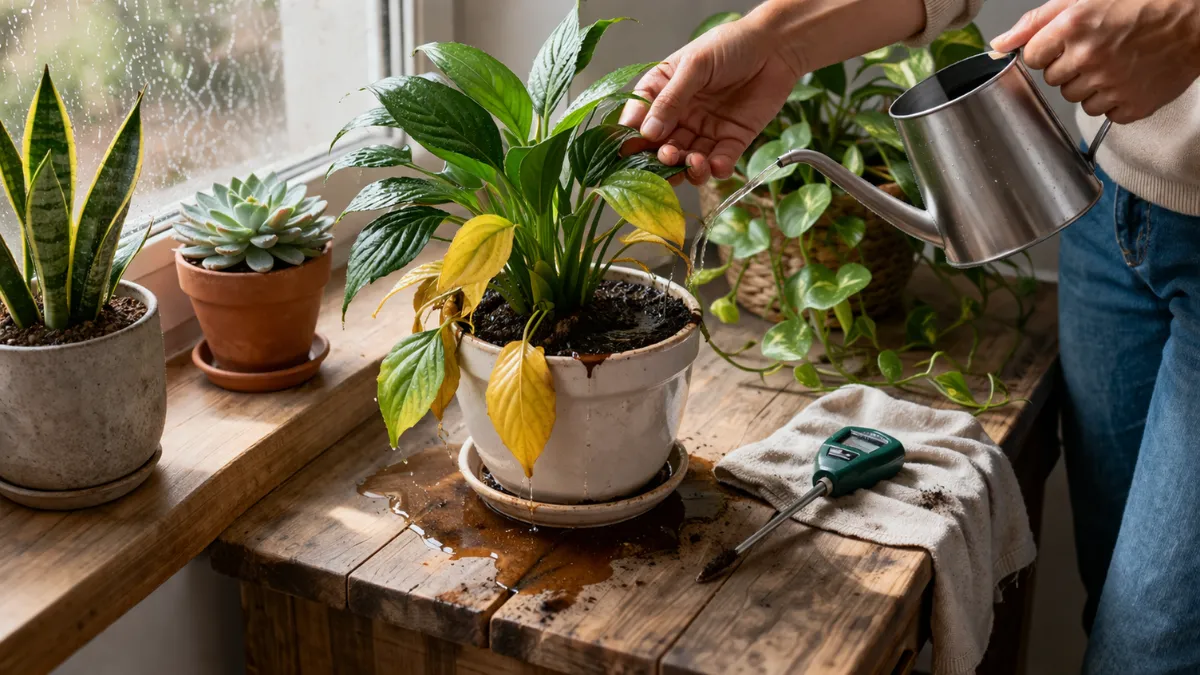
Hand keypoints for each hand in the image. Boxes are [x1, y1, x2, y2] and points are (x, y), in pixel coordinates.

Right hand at [620, 16, 802, 184]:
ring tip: (694, 161)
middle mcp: (680, 115)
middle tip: (667, 157)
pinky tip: (716, 166)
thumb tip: (647, 131)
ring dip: (688, 167)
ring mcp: (705, 130)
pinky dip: (716, 169)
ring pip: (688, 159)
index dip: (632, 135)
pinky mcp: (732, 140)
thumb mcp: (695, 66)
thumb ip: (671, 98)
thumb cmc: (731, 45)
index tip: (628, 150)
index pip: (639, 118)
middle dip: (662, 157)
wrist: (775, 47)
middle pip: (662, 146)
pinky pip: (720, 162)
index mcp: (663, 91)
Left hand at [991, 0, 1199, 122]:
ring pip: (1076, 99)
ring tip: (1114, 62)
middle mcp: (1088, 57)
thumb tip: (998, 44)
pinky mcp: (1132, 105)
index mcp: (1073, 27)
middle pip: (1052, 80)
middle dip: (1067, 66)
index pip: (1031, 57)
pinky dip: (1113, 100)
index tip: (1063, 44)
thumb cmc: (1143, 1)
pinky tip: (1128, 78)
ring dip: (1088, 85)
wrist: (1197, 18)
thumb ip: (1036, 21)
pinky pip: (1105, 113)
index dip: (1045, 51)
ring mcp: (1111, 84)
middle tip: (1096, 48)